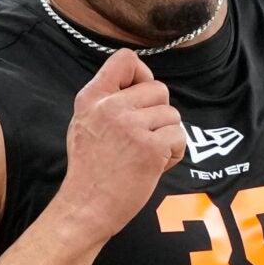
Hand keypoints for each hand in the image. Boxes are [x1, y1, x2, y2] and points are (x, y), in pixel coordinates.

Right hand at [56, 47, 184, 243]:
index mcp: (93, 97)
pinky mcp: (151, 148)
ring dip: (167, 136)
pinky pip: (179, 137)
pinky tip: (155, 166)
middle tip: (143, 138)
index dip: (141, 75)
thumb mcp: (83, 122)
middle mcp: (112, 107)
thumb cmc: (89, 169)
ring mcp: (132, 126)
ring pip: (172, 115)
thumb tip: (139, 82)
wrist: (86, 205)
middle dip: (159, 114)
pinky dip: (174, 153)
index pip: (125, 59)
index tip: (139, 97)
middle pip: (159, 89)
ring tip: (146, 155)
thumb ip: (107, 100)